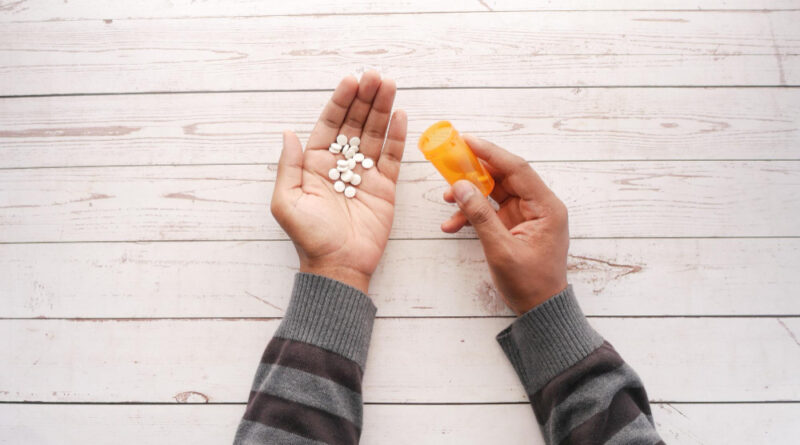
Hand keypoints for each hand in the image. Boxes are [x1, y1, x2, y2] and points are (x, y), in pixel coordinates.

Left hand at [271, 71, 406, 293]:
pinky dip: (397, 136)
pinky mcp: (384, 187)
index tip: (350, 80)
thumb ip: (288, 166)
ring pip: (375, 134)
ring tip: (389, 85)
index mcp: (315, 164)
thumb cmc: (309, 237)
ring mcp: (364, 174)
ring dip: (382, 109)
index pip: (329, 125)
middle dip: (365, 98)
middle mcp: (340, 164)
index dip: (340, 102)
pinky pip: (392, 157)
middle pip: (355, 124)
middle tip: (375, 75)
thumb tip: (288, 133)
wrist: (338, 266)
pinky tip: (401, 115)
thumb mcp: (287, 201)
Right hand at [441, 135, 568, 314]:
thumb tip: (461, 187)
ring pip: (494, 192)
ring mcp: (526, 215)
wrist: (540, 310)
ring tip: (447, 199)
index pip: (517, 168)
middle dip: (475, 171)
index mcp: (546, 207)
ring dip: (470, 195)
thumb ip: (480, 216)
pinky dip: (472, 214)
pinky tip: (452, 225)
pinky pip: (491, 210)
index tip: (467, 140)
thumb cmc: (530, 283)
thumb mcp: (501, 250)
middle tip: (450, 162)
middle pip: (504, 176)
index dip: (490, 153)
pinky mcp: (515, 225)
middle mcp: (539, 205)